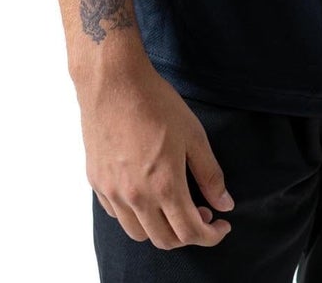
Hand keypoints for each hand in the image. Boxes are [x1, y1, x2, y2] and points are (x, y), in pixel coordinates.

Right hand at [77, 53, 235, 250]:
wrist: (114, 82)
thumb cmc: (156, 103)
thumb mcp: (194, 135)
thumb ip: (210, 174)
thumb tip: (224, 204)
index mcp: (164, 186)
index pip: (190, 233)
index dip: (211, 236)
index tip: (222, 224)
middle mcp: (135, 197)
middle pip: (165, 240)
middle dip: (189, 235)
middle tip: (203, 214)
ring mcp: (112, 191)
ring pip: (138, 233)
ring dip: (161, 229)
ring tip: (174, 205)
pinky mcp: (97, 181)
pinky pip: (117, 214)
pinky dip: (136, 215)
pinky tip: (147, 194)